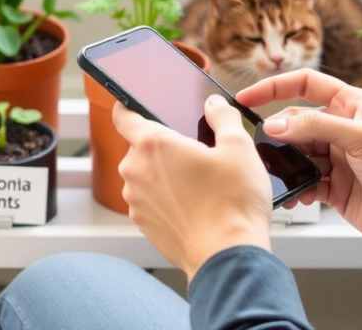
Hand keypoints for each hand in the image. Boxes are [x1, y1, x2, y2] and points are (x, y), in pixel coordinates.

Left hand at [112, 95, 273, 281]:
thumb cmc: (232, 203)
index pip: (122, 114)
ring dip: (165, 172)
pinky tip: (195, 203)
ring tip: (200, 182)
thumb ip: (223, 116)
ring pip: (146, 173)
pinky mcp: (143, 223)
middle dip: (164, 145)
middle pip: (140, 145)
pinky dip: (167, 196)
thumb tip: (214, 105)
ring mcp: (136, 200)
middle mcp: (135, 170)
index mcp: (152, 143)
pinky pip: (150, 198)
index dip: (128, 105)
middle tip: (197, 152)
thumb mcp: (239, 146)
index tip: (137, 104)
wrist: (227, 256)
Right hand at [237, 68, 361, 264]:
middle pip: (296, 122)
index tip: (247, 97)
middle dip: (277, 136)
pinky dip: (296, 189)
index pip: (305, 84)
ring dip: (285, 166)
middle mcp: (343, 129)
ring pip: (297, 154)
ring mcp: (338, 159)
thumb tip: (277, 123)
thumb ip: (317, 126)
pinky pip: (304, 182)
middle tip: (259, 151)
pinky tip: (297, 197)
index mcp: (353, 106)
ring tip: (278, 177)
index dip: (274, 87)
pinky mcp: (335, 188)